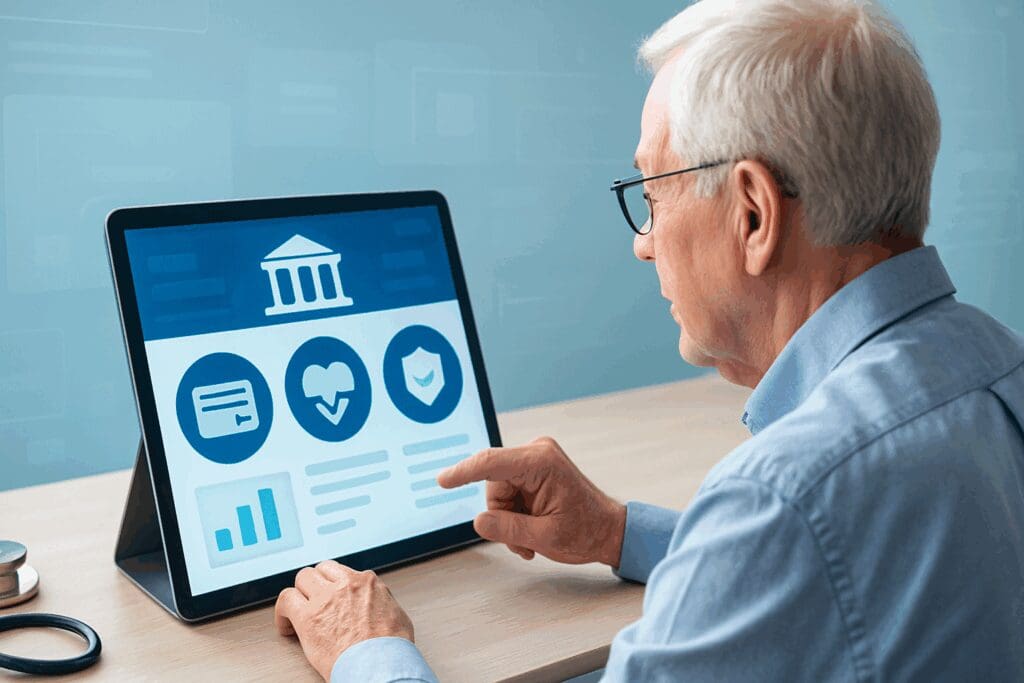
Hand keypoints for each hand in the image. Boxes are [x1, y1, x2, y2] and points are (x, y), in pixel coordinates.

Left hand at [274, 560, 414, 680]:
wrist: (379, 664)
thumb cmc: (390, 648)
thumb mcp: (397, 615)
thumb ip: (382, 603)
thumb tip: (379, 607)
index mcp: (367, 583)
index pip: (344, 572)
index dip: (336, 586)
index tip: (333, 597)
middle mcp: (345, 584)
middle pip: (321, 569)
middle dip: (316, 583)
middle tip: (313, 599)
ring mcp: (326, 598)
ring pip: (303, 578)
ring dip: (300, 593)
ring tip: (298, 611)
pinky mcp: (308, 616)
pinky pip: (286, 601)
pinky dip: (283, 612)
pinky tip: (287, 627)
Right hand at [437, 436, 626, 566]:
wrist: (609, 531)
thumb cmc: (587, 531)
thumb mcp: (544, 537)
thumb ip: (508, 529)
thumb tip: (478, 521)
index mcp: (541, 463)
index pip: (490, 463)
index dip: (462, 472)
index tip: (442, 480)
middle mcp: (537, 454)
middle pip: (493, 485)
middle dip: (502, 516)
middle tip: (523, 542)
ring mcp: (536, 460)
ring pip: (498, 492)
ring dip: (509, 519)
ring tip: (531, 539)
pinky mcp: (534, 469)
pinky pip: (508, 492)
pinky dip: (515, 514)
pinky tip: (531, 530)